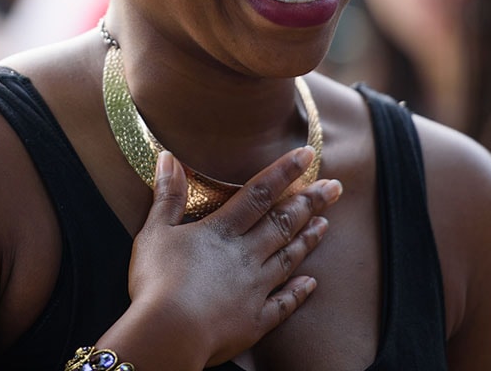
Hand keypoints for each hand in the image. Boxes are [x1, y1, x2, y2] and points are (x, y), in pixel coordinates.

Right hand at [128, 146, 341, 366]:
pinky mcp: (255, 321)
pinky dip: (299, 292)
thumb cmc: (157, 281)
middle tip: (335, 187)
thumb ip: (168, 195)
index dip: (284, 171)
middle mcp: (245, 255)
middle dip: (310, 202)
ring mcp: (254, 289)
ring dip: (308, 239)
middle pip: (283, 222)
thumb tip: (169, 157)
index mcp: (222, 231)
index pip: (259, 193)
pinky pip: (283, 304)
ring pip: (288, 258)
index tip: (307, 154)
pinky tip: (312, 283)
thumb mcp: (155, 231)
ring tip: (326, 223)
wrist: (168, 335)